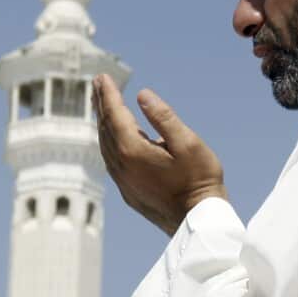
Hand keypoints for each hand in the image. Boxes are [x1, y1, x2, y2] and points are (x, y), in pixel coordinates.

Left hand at [92, 74, 226, 235]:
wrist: (197, 219)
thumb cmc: (199, 180)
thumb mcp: (188, 143)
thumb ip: (164, 118)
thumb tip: (142, 95)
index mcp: (132, 150)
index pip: (115, 114)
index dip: (108, 94)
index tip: (102, 77)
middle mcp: (120, 165)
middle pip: (104, 128)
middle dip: (101, 104)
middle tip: (98, 84)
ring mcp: (122, 180)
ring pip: (105, 145)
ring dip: (103, 123)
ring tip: (104, 107)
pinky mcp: (128, 191)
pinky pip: (111, 159)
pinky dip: (109, 141)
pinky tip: (115, 138)